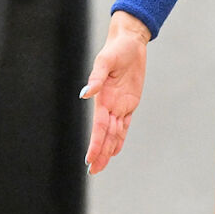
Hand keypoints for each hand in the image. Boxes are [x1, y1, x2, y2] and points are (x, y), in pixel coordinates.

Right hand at [81, 12, 148, 173]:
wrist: (129, 42)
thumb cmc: (116, 49)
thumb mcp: (105, 61)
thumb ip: (96, 78)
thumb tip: (85, 94)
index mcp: (103, 97)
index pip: (98, 127)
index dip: (95, 143)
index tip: (89, 159)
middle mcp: (110, 104)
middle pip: (104, 134)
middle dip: (99, 153)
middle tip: (93, 171)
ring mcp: (119, 105)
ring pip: (114, 133)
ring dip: (108, 150)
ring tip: (100, 167)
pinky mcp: (130, 102)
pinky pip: (124, 125)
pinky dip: (119, 138)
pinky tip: (115, 150)